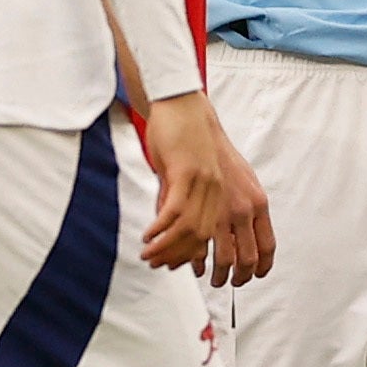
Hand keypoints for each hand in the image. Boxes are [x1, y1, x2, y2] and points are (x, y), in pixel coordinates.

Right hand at [140, 93, 225, 271]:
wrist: (181, 101)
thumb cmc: (180, 134)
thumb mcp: (182, 172)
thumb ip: (176, 197)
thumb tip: (165, 222)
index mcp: (219, 192)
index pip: (210, 235)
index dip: (190, 255)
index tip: (170, 265)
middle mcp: (216, 190)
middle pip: (201, 237)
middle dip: (177, 257)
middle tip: (155, 264)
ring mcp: (204, 181)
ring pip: (188, 228)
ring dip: (166, 247)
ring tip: (147, 255)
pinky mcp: (187, 171)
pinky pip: (175, 209)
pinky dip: (161, 228)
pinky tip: (148, 235)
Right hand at [206, 112, 274, 287]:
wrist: (193, 124)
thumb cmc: (216, 151)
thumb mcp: (243, 178)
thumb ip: (247, 206)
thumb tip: (247, 229)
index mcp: (258, 202)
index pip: (267, 246)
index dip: (262, 267)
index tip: (255, 276)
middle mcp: (243, 209)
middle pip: (247, 259)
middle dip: (237, 277)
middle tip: (228, 282)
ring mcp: (220, 210)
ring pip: (223, 258)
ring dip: (215, 275)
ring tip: (207, 277)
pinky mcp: (198, 208)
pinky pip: (199, 246)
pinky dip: (194, 261)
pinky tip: (190, 264)